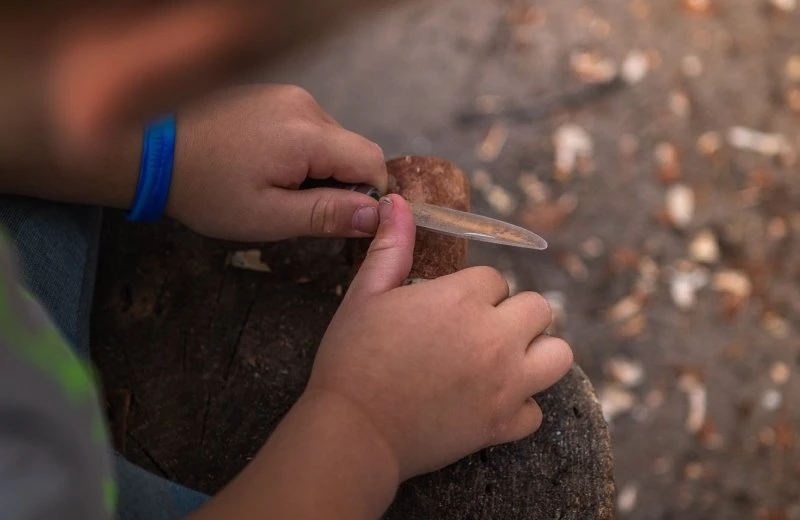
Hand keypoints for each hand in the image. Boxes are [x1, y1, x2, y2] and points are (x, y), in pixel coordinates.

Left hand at [167, 84, 386, 240]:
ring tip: (274, 186)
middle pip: (351, 149)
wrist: (151, 151)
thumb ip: (327, 214)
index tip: (342, 220)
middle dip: (338, 183)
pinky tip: (266, 166)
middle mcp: (304, 104)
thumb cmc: (208, 190)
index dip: (369, 196)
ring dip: (318, 168)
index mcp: (307, 133)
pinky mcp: (272, 96)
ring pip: (330, 140)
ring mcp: (287, 96)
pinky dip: (300, 152)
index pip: (372, 160)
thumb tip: (376, 215)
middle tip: (297, 207)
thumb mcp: (269, 216)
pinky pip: (307, 128)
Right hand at [307, 195, 573, 479]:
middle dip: (513, 314)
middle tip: (481, 330)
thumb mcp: (365, 294)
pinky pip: (536, 411)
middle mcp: (495, 338)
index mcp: (462, 300)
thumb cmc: (353, 359)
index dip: (473, 291)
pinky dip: (520, 406)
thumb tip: (398, 202)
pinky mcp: (502, 425)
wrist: (354, 430)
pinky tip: (491, 402)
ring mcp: (505, 384)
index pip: (495, 279)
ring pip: (559, 355)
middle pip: (539, 309)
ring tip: (505, 359)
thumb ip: (390, 247)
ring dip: (537, 353)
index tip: (450, 307)